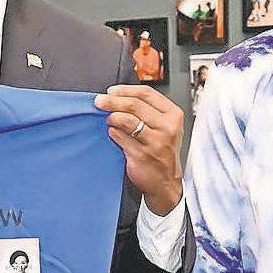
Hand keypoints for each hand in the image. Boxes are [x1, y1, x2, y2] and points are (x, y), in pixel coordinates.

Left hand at [94, 84, 183, 215]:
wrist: (165, 182)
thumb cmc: (162, 153)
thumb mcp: (165, 127)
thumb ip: (148, 111)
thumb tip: (118, 97)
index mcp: (173, 115)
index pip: (146, 93)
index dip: (125, 90)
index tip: (111, 91)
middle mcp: (166, 127)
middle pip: (134, 105)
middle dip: (113, 101)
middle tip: (99, 101)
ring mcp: (154, 142)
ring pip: (126, 120)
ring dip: (112, 117)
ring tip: (108, 119)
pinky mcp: (141, 155)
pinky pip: (120, 138)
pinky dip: (113, 133)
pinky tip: (112, 133)